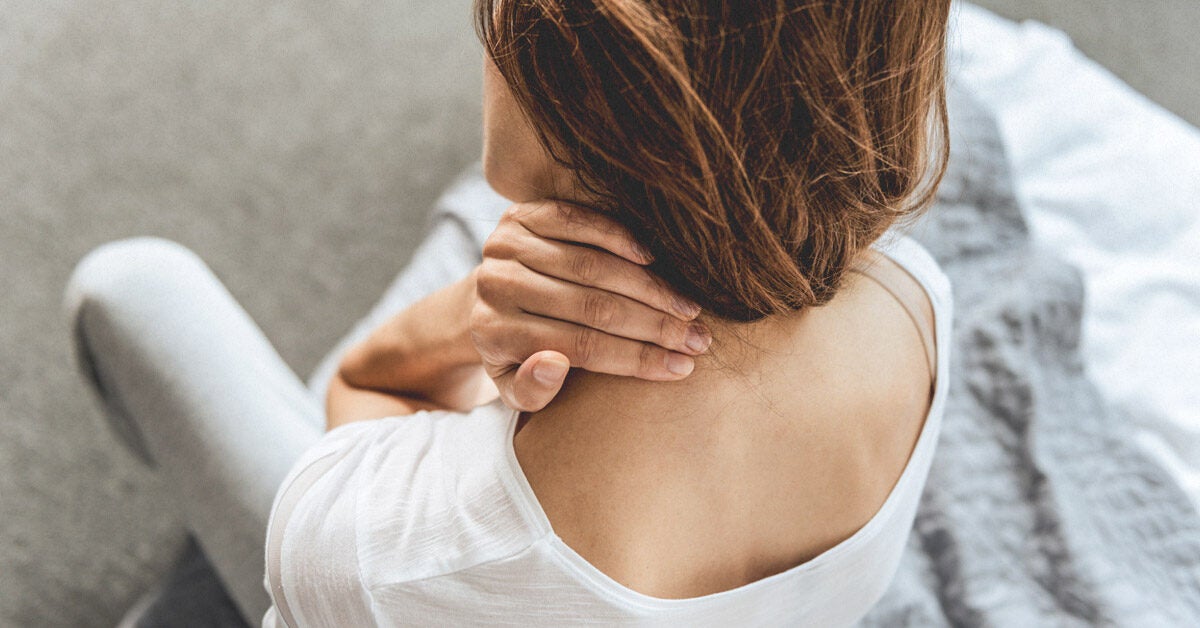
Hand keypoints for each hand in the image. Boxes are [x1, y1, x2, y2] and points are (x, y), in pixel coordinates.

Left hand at [470, 200, 710, 411]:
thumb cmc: (515, 352)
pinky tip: (653, 259)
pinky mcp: (522, 214)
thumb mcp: (515, 388)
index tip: (682, 367)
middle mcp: (497, 284)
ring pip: (592, 266)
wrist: (486, 300)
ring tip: (689, 308)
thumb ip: (531, 390)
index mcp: (494, 333)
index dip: (636, 358)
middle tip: (698, 339)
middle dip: (655, 326)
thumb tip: (555, 364)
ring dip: (649, 287)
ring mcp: (508, 245)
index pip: (581, 347)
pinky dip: (619, 238)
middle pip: (592, 306)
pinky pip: (578, 222)